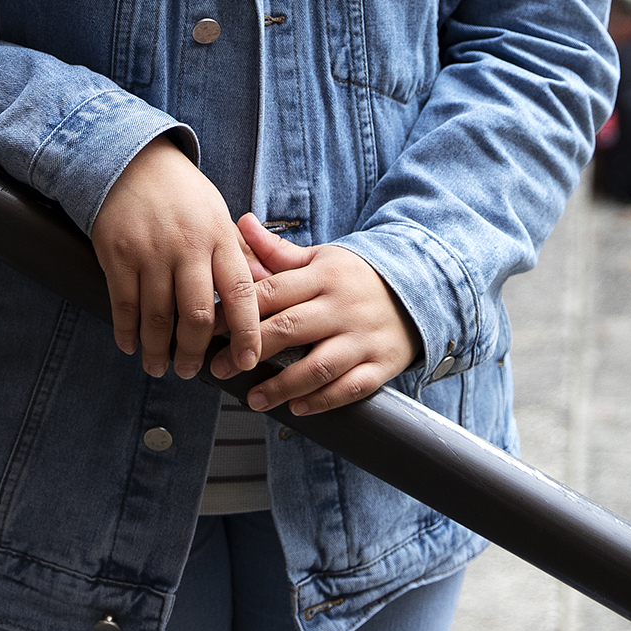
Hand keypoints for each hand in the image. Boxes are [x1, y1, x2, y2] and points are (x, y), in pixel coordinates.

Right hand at [89, 139, 259, 380]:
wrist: (132, 161)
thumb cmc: (183, 194)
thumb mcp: (218, 215)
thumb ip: (238, 255)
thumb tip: (262, 296)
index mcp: (219, 236)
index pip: (240, 293)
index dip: (246, 332)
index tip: (247, 361)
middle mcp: (187, 246)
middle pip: (198, 315)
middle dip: (195, 352)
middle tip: (191, 371)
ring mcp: (150, 252)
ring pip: (158, 317)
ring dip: (159, 351)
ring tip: (160, 367)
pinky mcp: (118, 255)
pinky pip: (124, 305)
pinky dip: (127, 332)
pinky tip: (131, 345)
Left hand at [216, 214, 421, 415]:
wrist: (420, 289)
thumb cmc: (356, 277)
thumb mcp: (321, 258)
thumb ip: (277, 251)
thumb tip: (240, 223)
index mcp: (323, 276)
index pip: (273, 293)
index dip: (238, 312)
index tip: (210, 329)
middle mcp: (342, 307)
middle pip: (290, 329)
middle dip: (250, 350)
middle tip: (219, 367)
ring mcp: (363, 337)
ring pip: (318, 365)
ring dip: (282, 386)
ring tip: (253, 399)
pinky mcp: (381, 364)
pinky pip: (350, 387)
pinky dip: (323, 400)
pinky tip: (298, 407)